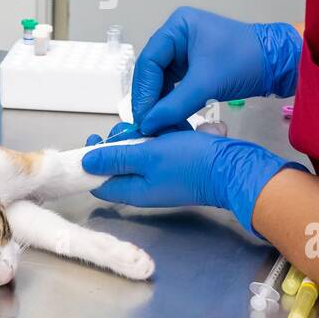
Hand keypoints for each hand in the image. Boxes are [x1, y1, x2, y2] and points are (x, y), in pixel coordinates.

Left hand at [82, 126, 306, 233]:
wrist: (233, 167)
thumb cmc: (190, 162)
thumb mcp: (147, 155)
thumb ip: (115, 158)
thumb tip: (85, 163)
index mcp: (133, 190)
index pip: (99, 182)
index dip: (92, 162)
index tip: (95, 138)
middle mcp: (146, 187)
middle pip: (120, 165)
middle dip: (122, 143)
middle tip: (132, 128)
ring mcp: (163, 177)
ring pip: (142, 154)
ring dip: (145, 137)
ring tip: (158, 126)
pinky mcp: (179, 166)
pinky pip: (163, 149)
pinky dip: (165, 137)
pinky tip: (176, 128)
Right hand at [131, 6, 301, 134]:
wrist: (279, 63)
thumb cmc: (246, 61)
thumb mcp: (207, 83)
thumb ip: (174, 105)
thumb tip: (149, 124)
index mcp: (178, 26)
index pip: (149, 60)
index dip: (144, 91)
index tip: (143, 116)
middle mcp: (178, 35)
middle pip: (153, 70)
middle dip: (151, 98)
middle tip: (147, 124)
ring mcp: (186, 50)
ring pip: (163, 80)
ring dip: (161, 103)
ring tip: (159, 125)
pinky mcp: (195, 66)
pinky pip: (176, 85)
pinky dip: (173, 102)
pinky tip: (171, 118)